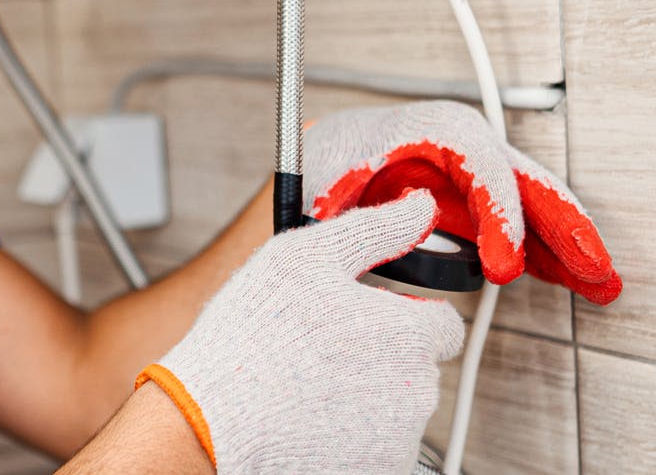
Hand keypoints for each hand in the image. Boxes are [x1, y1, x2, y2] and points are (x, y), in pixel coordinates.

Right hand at [134, 192, 466, 473]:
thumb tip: (420, 208)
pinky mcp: (377, 468)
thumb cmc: (251, 340)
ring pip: (397, 408)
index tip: (366, 321)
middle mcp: (415, 390)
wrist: (212, 422)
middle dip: (383, 358)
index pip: (443, 324)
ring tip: (311, 386)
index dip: (403, 316)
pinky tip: (312, 417)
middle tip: (326, 352)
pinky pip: (378, 445)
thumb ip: (375, 230)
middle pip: (417, 367)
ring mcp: (397, 437)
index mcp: (408, 333)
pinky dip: (353, 435)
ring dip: (367, 396)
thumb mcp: (306, 256)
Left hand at [303, 100, 621, 303]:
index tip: (506, 268)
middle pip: (527, 181)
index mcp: (430, 128)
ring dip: (569, 243)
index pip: (481, 166)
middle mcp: (466, 144)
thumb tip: (391, 218)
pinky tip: (576, 279)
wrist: (326, 155)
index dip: (500, 215)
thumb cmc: (326, 161)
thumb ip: (349, 198)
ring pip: (535, 204)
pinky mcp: (480, 201)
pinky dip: (550, 252)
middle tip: (594, 269)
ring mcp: (478, 172)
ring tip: (603, 284)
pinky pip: (523, 222)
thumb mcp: (326, 176)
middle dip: (564, 225)